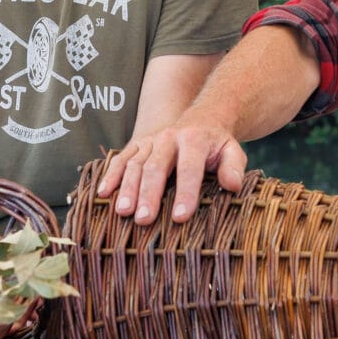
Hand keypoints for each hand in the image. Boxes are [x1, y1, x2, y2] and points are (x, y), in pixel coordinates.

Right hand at [96, 118, 248, 224]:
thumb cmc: (216, 143)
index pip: (189, 167)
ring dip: (127, 189)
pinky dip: (110, 175)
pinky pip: (120, 159)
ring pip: (135, 164)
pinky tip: (103, 194)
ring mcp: (150, 141)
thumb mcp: (232, 150)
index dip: (185, 192)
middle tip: (145, 220)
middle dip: (149, 194)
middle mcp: (168, 138)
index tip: (180, 216)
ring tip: (124, 213)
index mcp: (194, 139)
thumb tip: (232, 185)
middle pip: (156, 167)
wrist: (199, 118)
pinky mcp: (137, 145)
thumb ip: (234, 166)